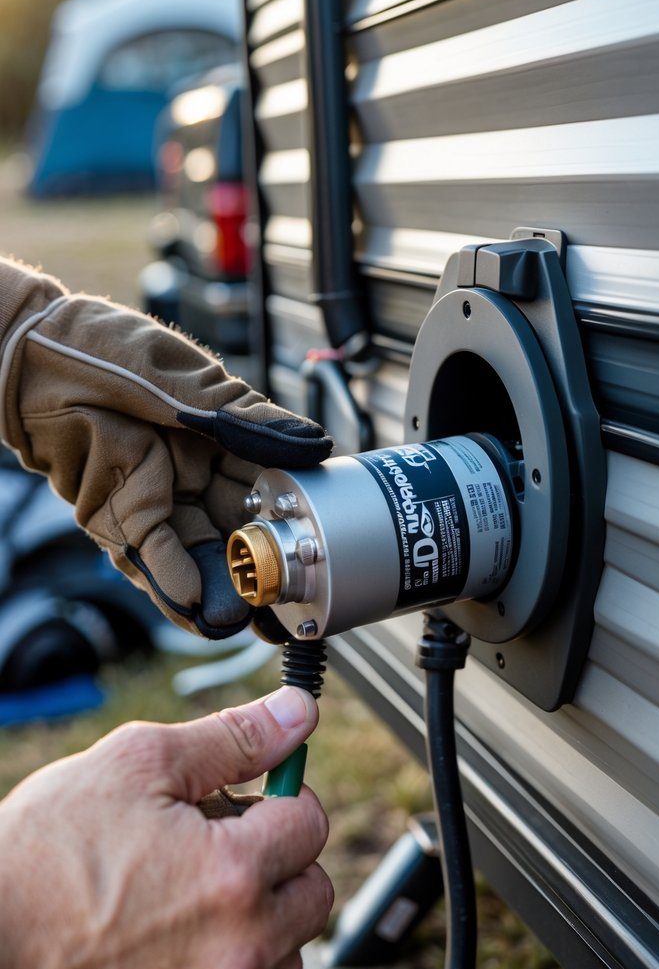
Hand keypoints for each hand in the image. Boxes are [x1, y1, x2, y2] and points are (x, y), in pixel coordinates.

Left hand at [0, 257, 332, 637]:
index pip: (266, 482)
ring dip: (220, 586)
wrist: (33, 356)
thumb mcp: (191, 381)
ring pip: (195, 549)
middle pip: (234, 525)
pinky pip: (150, 553)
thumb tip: (313, 447)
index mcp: (218, 433)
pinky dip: (172, 579)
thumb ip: (249, 421)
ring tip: (246, 619)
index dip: (291, 515)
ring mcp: (153, 493)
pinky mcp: (113, 513)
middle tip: (287, 599)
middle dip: (260, 564)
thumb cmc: (106, 349)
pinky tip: (197, 603)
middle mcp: (189, 469)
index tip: (316, 543)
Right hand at [0, 686, 332, 968]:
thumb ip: (228, 740)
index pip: (310, 820)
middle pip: (312, 894)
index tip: (240, 799)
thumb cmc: (34, 872)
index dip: (276, 796)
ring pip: (282, 962)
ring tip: (182, 904)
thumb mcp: (127, 771)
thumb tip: (296, 714)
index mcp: (235, 875)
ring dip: (256, 926)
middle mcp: (242, 954)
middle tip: (213, 847)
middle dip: (277, 862)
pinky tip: (157, 958)